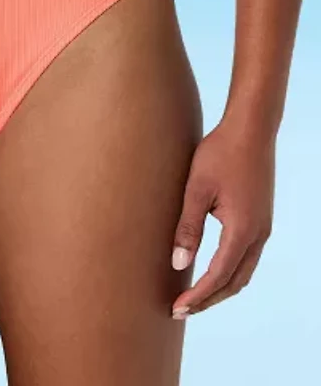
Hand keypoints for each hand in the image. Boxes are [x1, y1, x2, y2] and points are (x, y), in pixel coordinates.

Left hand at [170, 117, 274, 317]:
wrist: (250, 130)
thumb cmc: (219, 154)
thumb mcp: (196, 190)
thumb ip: (188, 228)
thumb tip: (178, 263)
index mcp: (241, 230)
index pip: (218, 276)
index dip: (197, 296)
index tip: (177, 308)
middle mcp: (257, 234)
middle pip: (234, 282)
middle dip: (208, 299)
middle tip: (181, 309)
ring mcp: (262, 227)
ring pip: (243, 271)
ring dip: (220, 287)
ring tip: (195, 296)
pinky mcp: (260, 218)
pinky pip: (246, 256)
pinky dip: (229, 271)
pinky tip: (212, 269)